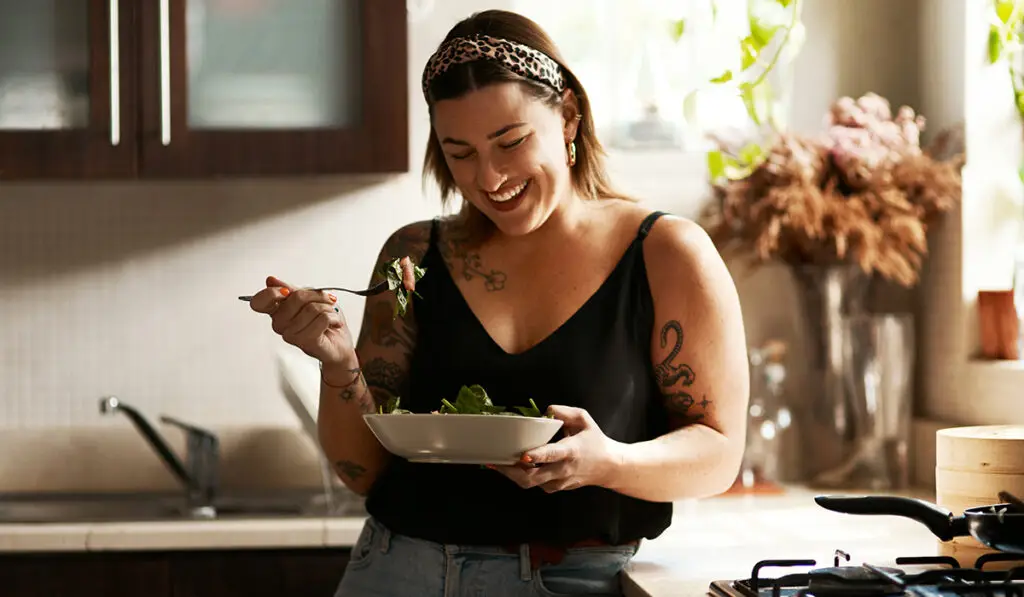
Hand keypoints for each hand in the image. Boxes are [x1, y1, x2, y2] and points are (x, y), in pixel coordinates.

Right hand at [248, 276, 354, 365]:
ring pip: (312, 308)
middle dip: (317, 296)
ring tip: (330, 315)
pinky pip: (322, 318)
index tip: (288, 291)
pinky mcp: (305, 341)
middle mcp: (279, 325)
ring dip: (328, 308)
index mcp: (276, 312)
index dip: (272, 293)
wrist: (339, 343)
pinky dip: (333, 317)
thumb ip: (291, 289)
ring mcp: (290, 335)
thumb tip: (270, 280)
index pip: (259, 302)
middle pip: (296, 297)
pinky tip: (334, 323)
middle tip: (326, 301)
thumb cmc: (324, 321)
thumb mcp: (308, 298)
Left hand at [490, 406, 624, 492]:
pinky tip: (512, 467)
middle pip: (533, 477)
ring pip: (531, 484)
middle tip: (495, 461)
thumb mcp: (584, 419)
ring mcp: (559, 482)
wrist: (609, 467)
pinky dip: (522, 476)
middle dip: (511, 471)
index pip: (552, 455)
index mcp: (570, 451)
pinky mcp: (555, 488)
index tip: (523, 455)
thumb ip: (565, 412)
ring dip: (512, 474)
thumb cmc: (595, 442)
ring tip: (496, 463)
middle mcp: (563, 470)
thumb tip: (546, 410)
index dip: (536, 456)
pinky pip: (535, 484)